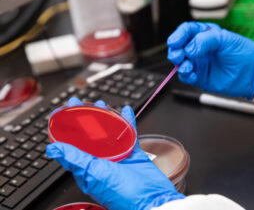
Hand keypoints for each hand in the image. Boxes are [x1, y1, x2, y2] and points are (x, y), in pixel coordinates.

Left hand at [46, 97, 183, 209]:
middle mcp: (102, 160)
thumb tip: (53, 149)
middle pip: (91, 135)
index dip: (68, 127)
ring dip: (105, 117)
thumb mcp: (94, 173)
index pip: (73, 144)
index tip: (64, 112)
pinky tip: (126, 111)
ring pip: (109, 132)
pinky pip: (129, 133)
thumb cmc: (122, 193)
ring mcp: (118, 155)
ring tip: (102, 105)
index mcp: (88, 167)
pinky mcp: (133, 152)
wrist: (151, 199)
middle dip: (86, 118)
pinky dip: (128, 121)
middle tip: (81, 103)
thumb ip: (75, 159)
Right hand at [167, 22, 253, 98]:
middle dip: (175, 50)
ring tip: (188, 66)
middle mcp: (200, 49)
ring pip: (179, 62)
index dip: (179, 35)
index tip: (175, 42)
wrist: (253, 75)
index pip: (187, 31)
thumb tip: (189, 48)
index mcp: (206, 35)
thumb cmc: (245, 54)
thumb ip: (206, 40)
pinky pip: (185, 76)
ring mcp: (199, 63)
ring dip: (179, 64)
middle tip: (179, 55)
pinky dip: (185, 75)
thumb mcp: (227, 40)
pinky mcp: (199, 77)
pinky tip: (192, 75)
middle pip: (179, 47)